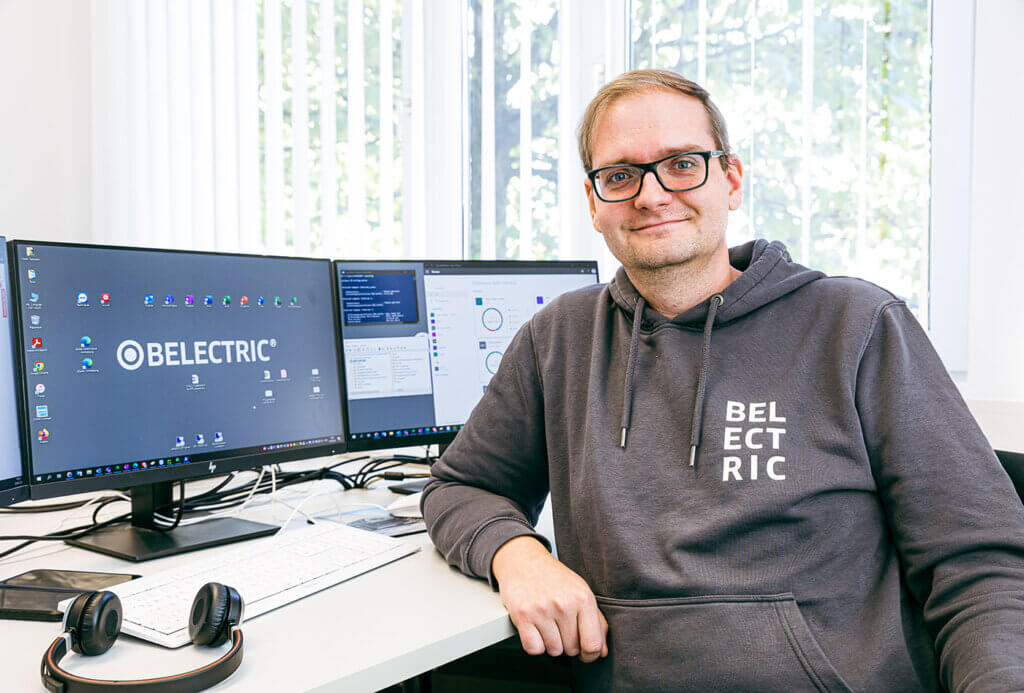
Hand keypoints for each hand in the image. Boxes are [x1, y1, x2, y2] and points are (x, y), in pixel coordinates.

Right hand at [491, 536, 608, 662]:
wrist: (523, 560)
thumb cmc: (553, 578)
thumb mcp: (580, 591)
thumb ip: (596, 622)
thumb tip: (601, 651)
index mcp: (583, 598)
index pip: (593, 644)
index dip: (590, 655)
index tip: (585, 654)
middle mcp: (564, 604)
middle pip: (572, 650)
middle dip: (567, 644)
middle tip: (560, 626)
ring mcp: (543, 610)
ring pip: (553, 650)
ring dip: (550, 643)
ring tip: (547, 624)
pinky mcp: (523, 615)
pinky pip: (534, 649)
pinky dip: (534, 644)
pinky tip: (535, 629)